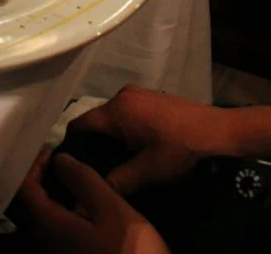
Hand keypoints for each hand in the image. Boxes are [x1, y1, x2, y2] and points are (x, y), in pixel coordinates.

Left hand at [19, 149, 169, 253]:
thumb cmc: (129, 251)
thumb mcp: (111, 209)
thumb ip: (83, 180)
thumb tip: (59, 160)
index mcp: (46, 224)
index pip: (23, 186)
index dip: (33, 163)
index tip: (52, 148)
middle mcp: (42, 242)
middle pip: (25, 203)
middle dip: (36, 178)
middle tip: (57, 162)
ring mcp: (54, 253)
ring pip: (38, 219)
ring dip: (46, 196)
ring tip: (68, 180)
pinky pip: (52, 232)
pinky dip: (57, 213)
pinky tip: (77, 207)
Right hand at [68, 85, 222, 194]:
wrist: (213, 129)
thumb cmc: (179, 147)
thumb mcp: (149, 170)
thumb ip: (119, 181)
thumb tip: (96, 192)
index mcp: (117, 110)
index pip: (80, 124)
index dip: (72, 144)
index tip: (72, 163)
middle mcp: (121, 95)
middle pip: (95, 120)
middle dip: (93, 143)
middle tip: (96, 166)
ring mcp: (134, 93)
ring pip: (110, 116)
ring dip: (109, 136)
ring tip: (115, 158)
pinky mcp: (146, 96)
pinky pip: (123, 111)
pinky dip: (122, 128)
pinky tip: (133, 145)